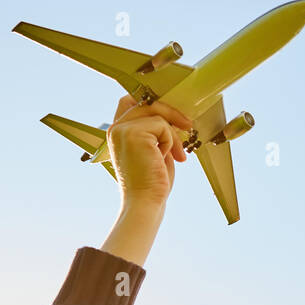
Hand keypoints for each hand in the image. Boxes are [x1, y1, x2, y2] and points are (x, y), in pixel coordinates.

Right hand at [106, 94, 193, 209]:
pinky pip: (162, 126)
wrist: (146, 203)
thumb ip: (156, 132)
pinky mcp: (133, 133)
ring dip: (173, 135)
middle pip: (146, 103)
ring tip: (177, 155)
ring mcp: (123, 130)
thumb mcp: (154, 151)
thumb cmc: (152, 184)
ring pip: (157, 114)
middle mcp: (116, 128)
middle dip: (171, 113)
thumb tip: (174, 115)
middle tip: (188, 126)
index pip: (130, 102)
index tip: (172, 117)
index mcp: (118, 132)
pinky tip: (165, 159)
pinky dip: (170, 142)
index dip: (152, 103)